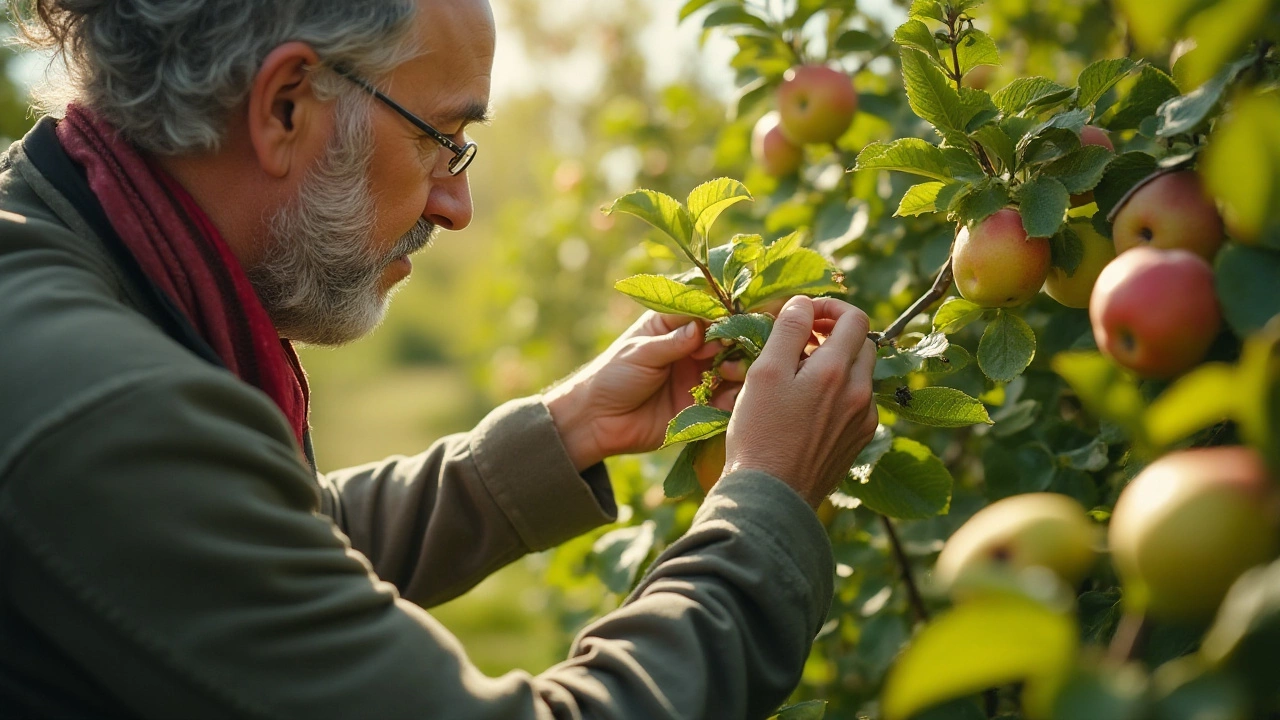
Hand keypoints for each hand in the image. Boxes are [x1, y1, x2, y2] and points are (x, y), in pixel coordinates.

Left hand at [544, 311, 746, 471]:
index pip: (706, 312)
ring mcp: (699, 377)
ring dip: (736, 368)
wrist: (597, 421)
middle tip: (723, 350)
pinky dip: (733, 397)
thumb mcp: (640, 353)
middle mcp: (691, 349)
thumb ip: (672, 342)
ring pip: (733, 368)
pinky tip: (727, 396)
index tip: (726, 324)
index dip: (720, 315)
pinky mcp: (702, 406)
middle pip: (727, 339)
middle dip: (733, 341)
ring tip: (725, 372)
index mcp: (673, 326)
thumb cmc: (611, 376)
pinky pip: (727, 399)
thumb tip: (701, 329)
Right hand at [724, 296, 879, 507]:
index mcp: (837, 372)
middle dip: (835, 334)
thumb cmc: (760, 433)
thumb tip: (804, 304)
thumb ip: (788, 331)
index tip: (805, 316)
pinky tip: (807, 406)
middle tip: (800, 343)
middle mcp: (860, 394)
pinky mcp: (858, 441)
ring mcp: (863, 420)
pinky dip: (839, 392)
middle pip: (863, 344)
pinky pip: (857, 402)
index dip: (831, 308)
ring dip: (837, 363)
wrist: (771, 496)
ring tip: (799, 375)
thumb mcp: (765, 373)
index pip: (856, 318)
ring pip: (860, 374)